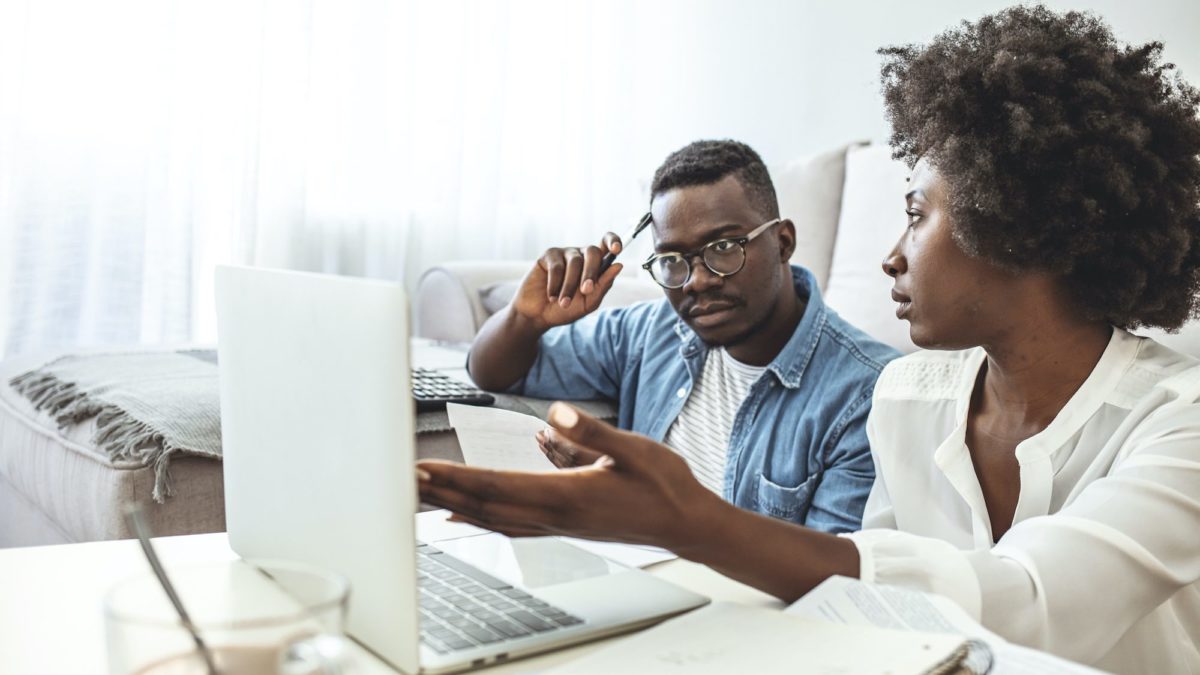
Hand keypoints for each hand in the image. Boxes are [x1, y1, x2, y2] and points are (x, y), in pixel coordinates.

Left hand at [417, 402, 722, 550]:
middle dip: (441, 492)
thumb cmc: (664, 484)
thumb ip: (589, 431)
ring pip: (493, 517)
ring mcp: (558, 524)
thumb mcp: (633, 448)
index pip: (497, 485)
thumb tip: (549, 415)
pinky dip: (480, 518)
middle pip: (485, 504)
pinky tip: (462, 514)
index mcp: (567, 494)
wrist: (687, 522)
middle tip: (401, 480)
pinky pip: (510, 524)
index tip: (422, 469)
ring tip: (419, 495)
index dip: (456, 477)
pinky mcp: (563, 524)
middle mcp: (555, 515)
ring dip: (454, 504)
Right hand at [511, 233, 624, 328]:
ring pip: (575, 262)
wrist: (538, 316)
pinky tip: (552, 296)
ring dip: (570, 286)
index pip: (607, 244)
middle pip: (593, 252)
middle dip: (591, 272)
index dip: (613, 241)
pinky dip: (555, 285)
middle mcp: (581, 255)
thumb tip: (618, 266)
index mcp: (595, 265)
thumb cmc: (565, 310)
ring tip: (564, 303)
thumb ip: (603, 285)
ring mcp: (564, 254)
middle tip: (586, 290)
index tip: (617, 249)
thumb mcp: (588, 303)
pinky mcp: (548, 256)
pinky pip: (557, 267)